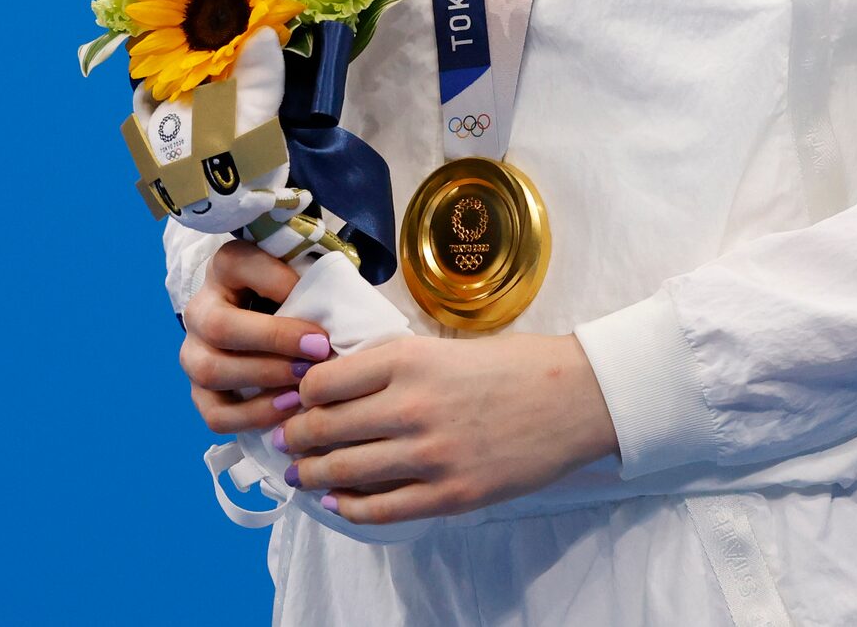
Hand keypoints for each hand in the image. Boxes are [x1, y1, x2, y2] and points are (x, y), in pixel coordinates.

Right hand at [178, 240, 328, 435]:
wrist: (262, 328)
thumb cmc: (289, 299)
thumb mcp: (296, 277)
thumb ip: (309, 280)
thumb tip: (334, 306)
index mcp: (222, 269)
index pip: (238, 264)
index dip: (278, 283)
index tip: (315, 302)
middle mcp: (198, 311)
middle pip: (218, 326)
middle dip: (273, 340)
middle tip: (319, 350)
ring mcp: (193, 355)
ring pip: (210, 371)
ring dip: (263, 380)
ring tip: (304, 385)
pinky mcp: (199, 395)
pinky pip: (215, 414)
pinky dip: (253, 416)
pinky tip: (288, 409)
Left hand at [276, 333, 617, 523]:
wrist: (574, 397)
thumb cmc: (510, 365)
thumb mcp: (439, 347)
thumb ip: (390, 366)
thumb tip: (336, 384)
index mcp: (404, 359)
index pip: (321, 381)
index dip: (296, 394)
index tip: (289, 401)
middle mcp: (409, 406)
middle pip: (323, 427)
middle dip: (294, 438)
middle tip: (282, 441)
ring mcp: (430, 454)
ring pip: (345, 470)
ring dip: (312, 474)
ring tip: (300, 474)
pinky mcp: (452, 493)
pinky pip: (382, 508)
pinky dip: (350, 507)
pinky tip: (338, 503)